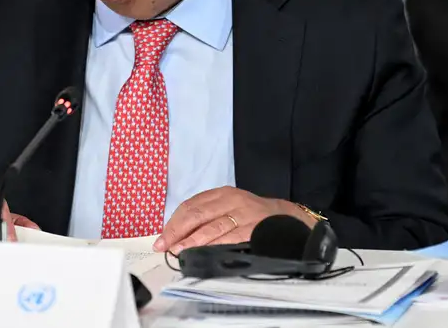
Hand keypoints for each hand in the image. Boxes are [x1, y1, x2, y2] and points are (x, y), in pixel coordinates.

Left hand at [153, 187, 315, 254]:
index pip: (191, 205)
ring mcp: (243, 214)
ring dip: (192, 241)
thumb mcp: (228, 207)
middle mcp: (232, 200)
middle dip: (177, 231)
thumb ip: (206, 217)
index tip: (161, 238)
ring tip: (178, 251)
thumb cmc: (251, 216)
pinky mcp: (253, 228)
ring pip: (212, 227)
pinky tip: (202, 254)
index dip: (173, 222)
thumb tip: (176, 236)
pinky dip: (214, 246)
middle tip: (164, 246)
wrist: (286, 218)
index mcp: (222, 193)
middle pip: (197, 214)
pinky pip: (230, 238)